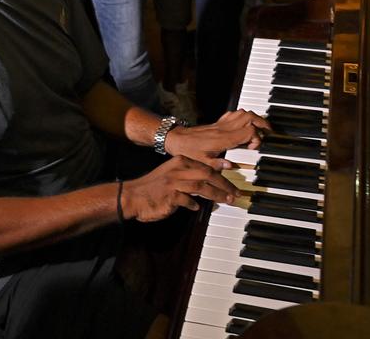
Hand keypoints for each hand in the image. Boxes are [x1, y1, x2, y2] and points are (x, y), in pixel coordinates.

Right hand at [121, 156, 238, 221]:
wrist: (133, 196)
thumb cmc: (154, 188)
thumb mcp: (172, 175)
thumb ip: (189, 176)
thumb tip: (209, 183)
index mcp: (180, 161)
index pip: (206, 166)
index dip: (222, 174)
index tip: (234, 183)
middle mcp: (178, 169)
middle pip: (208, 174)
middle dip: (225, 184)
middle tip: (236, 193)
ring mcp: (174, 182)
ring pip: (201, 186)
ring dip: (217, 194)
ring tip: (227, 201)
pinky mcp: (170, 196)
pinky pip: (187, 200)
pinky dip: (194, 205)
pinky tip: (197, 208)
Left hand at [164, 109, 270, 169]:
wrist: (176, 139)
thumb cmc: (188, 151)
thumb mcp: (202, 163)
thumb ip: (217, 164)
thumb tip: (230, 165)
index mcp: (223, 139)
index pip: (248, 131)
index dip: (256, 138)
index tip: (255, 147)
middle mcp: (224, 129)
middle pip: (249, 117)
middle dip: (262, 123)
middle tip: (269, 132)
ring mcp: (221, 124)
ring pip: (243, 113)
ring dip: (255, 118)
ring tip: (261, 128)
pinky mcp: (218, 123)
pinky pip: (234, 114)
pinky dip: (243, 116)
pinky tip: (244, 124)